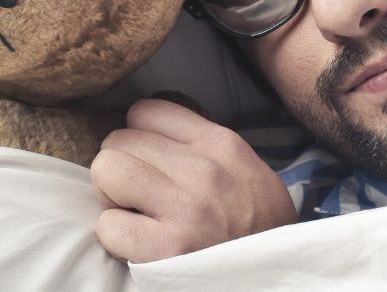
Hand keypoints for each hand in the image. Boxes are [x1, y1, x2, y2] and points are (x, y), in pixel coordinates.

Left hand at [91, 98, 297, 262]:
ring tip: (137, 213)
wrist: (280, 275)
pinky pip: (108, 225)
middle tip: (141, 194)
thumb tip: (147, 133)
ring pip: (106, 170)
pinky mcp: (167, 249)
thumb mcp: (244, 166)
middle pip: (118, 140)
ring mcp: (185, 209)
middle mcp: (203, 170)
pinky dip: (117, 237)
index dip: (139, 137)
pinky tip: (141, 242)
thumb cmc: (257, 223)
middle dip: (122, 167)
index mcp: (221, 144)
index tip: (150, 161)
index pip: (145, 111)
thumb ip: (200, 144)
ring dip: (113, 196)